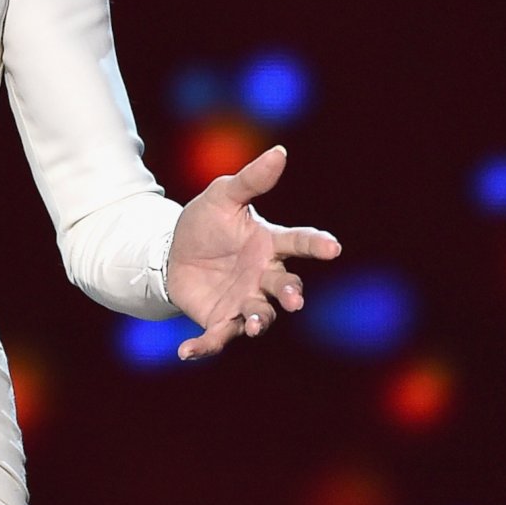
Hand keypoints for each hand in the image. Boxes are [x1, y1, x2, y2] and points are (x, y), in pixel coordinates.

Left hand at [165, 143, 341, 361]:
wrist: (172, 251)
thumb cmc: (206, 223)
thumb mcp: (222, 197)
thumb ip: (251, 181)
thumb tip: (280, 152)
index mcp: (270, 244)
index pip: (300, 242)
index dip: (317, 245)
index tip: (333, 247)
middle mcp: (264, 276)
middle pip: (284, 286)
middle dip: (290, 293)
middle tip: (294, 299)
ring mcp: (244, 300)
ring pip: (260, 316)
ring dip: (258, 321)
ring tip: (252, 324)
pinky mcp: (220, 319)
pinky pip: (217, 337)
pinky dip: (205, 347)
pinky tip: (185, 352)